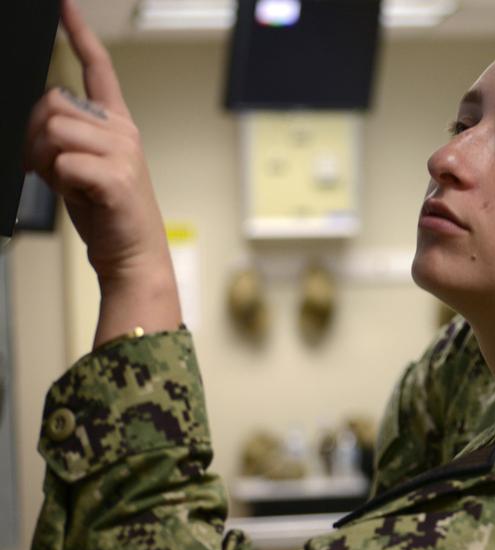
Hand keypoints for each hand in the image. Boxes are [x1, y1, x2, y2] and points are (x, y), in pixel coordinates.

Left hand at [25, 0, 180, 345]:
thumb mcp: (81, 165)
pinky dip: (60, 181)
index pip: (99, 69)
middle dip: (36, 134)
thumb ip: (65, 136)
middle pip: (54, 102)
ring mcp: (123, 151)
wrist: (131, 252)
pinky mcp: (115, 175)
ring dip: (46, 160)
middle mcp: (123, 130)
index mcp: (117, 124)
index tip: (65, 6)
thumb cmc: (108, 212)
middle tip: (49, 167)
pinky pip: (63, 160)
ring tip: (68, 182)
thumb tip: (41, 123)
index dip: (79, 34)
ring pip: (53, 129)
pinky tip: (80, 193)